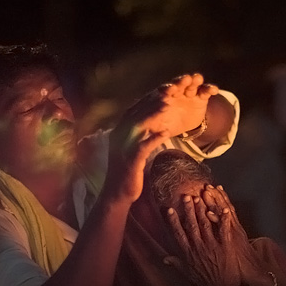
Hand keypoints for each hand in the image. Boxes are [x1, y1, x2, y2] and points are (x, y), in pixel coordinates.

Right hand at [103, 75, 217, 204]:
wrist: (117, 194)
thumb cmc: (127, 173)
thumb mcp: (131, 150)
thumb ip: (137, 137)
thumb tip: (149, 126)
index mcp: (118, 133)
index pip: (133, 111)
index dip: (147, 100)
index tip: (162, 91)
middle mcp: (118, 137)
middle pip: (136, 114)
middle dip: (152, 102)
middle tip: (168, 92)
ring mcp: (123, 149)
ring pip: (139, 126)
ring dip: (154, 114)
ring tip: (168, 105)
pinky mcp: (130, 161)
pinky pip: (143, 146)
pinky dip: (154, 138)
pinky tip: (166, 132)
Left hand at [152, 73, 217, 135]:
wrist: (180, 124)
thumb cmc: (164, 124)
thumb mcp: (156, 127)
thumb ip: (152, 126)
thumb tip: (141, 129)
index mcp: (163, 97)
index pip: (164, 92)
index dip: (167, 91)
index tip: (169, 92)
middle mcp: (176, 92)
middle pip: (179, 84)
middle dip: (181, 82)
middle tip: (185, 79)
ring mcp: (189, 93)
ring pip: (192, 84)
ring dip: (195, 80)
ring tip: (198, 78)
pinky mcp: (201, 97)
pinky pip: (206, 90)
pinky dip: (210, 88)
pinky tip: (214, 89)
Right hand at [166, 192, 245, 285]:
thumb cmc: (204, 282)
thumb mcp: (187, 273)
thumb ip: (176, 263)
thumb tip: (164, 258)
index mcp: (188, 253)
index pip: (179, 234)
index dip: (174, 221)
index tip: (170, 209)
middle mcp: (198, 247)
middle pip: (192, 225)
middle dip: (189, 210)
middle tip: (186, 196)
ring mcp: (212, 246)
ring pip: (206, 225)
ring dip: (203, 210)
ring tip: (201, 197)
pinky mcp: (225, 247)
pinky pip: (224, 231)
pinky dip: (224, 220)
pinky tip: (225, 209)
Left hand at [200, 186, 264, 280]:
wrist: (253, 273)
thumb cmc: (242, 263)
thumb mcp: (233, 248)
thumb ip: (226, 238)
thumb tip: (218, 231)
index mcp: (232, 229)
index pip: (224, 210)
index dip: (217, 199)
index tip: (208, 188)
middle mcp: (233, 229)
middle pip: (223, 209)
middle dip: (215, 197)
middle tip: (206, 186)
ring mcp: (233, 234)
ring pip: (223, 215)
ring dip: (214, 203)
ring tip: (206, 192)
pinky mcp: (232, 241)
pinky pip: (223, 228)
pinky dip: (217, 220)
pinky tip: (209, 213)